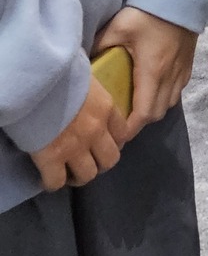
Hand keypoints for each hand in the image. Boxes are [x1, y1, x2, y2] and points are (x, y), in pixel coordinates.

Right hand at [30, 77, 126, 191]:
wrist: (37, 79)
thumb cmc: (60, 72)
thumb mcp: (86, 77)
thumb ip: (91, 92)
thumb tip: (85, 91)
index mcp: (106, 109)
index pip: (122, 133)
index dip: (113, 142)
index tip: (102, 144)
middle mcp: (96, 130)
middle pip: (110, 160)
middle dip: (100, 163)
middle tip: (87, 161)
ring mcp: (76, 146)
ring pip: (88, 175)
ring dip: (79, 176)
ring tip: (69, 174)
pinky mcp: (51, 158)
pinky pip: (56, 181)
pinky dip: (52, 183)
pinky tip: (47, 179)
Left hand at [93, 6, 196, 136]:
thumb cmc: (148, 14)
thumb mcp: (117, 28)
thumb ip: (99, 46)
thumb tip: (82, 62)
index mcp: (151, 73)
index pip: (142, 114)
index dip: (129, 130)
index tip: (114, 135)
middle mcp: (169, 78)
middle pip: (156, 114)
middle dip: (138, 124)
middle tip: (119, 123)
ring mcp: (181, 73)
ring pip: (168, 105)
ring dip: (151, 111)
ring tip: (134, 108)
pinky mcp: (188, 66)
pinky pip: (176, 92)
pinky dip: (163, 99)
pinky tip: (151, 90)